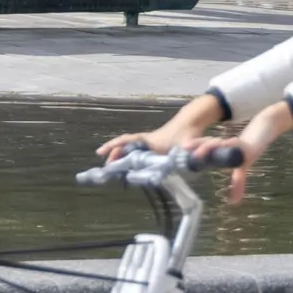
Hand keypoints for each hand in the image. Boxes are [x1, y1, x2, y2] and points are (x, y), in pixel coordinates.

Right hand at [100, 91, 231, 163]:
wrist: (191, 122)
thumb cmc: (187, 133)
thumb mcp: (186, 146)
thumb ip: (186, 156)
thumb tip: (184, 164)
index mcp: (150, 141)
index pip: (127, 141)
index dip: (113, 146)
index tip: (101, 152)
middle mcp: (146, 141)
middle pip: (125, 146)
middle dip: (114, 156)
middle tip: (107, 169)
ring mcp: (149, 143)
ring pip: (130, 150)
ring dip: (121, 158)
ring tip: (115, 170)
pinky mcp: (153, 146)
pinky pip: (137, 152)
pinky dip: (130, 158)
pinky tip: (130, 167)